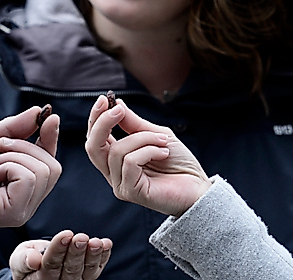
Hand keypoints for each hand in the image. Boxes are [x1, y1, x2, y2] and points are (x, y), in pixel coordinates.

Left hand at [0, 105, 61, 227]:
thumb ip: (16, 127)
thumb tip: (40, 112)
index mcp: (20, 186)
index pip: (49, 164)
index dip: (51, 140)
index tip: (50, 118)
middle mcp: (25, 201)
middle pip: (52, 167)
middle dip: (25, 146)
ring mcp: (22, 210)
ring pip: (43, 170)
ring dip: (13, 156)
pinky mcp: (15, 213)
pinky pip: (29, 178)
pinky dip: (9, 166)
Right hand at [9, 230, 112, 279]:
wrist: (36, 266)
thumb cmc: (27, 260)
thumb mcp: (18, 258)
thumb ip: (23, 260)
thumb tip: (34, 259)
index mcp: (40, 279)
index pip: (50, 266)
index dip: (58, 250)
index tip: (65, 235)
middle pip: (70, 269)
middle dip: (76, 252)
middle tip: (80, 237)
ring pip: (86, 271)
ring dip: (92, 255)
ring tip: (96, 242)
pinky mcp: (87, 276)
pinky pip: (96, 269)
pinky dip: (103, 256)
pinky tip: (106, 244)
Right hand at [84, 95, 210, 216]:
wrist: (199, 187)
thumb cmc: (179, 163)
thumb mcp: (156, 134)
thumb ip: (134, 124)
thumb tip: (116, 104)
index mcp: (117, 159)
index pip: (95, 139)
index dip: (96, 118)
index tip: (105, 99)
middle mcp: (114, 173)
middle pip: (93, 147)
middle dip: (103, 123)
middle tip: (119, 109)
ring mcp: (121, 184)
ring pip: (117, 151)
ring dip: (143, 138)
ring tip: (163, 141)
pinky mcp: (131, 192)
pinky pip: (130, 162)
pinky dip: (149, 151)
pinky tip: (164, 153)